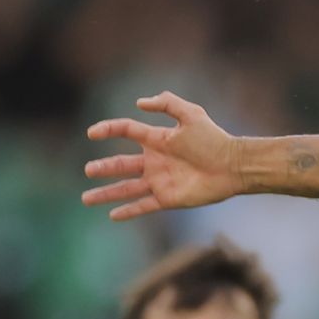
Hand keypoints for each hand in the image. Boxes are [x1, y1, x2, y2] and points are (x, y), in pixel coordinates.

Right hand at [83, 92, 239, 219]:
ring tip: (86, 198)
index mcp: (157, 139)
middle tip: (88, 170)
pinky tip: (112, 216)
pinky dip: (128, 211)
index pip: (126, 131)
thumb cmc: (214, 139)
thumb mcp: (192, 114)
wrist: (233, 166)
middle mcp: (155, 161)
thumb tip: (139, 103)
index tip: (92, 133)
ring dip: (106, 194)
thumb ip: (167, 104)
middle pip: (120, 164)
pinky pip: (143, 206)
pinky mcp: (168, 198)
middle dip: (103, 168)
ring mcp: (160, 181)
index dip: (108, 130)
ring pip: (126, 188)